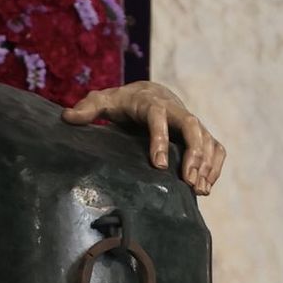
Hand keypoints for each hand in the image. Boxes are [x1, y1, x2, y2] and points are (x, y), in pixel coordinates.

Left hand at [62, 81, 225, 193]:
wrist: (149, 92)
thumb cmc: (123, 101)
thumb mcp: (103, 100)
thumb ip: (88, 108)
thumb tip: (66, 117)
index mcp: (151, 103)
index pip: (159, 118)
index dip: (160, 139)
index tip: (158, 165)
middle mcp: (175, 110)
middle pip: (192, 126)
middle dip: (193, 154)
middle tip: (188, 181)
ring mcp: (190, 122)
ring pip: (207, 138)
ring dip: (206, 164)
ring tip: (199, 190)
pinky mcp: (200, 133)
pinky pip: (215, 147)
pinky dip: (215, 166)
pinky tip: (206, 187)